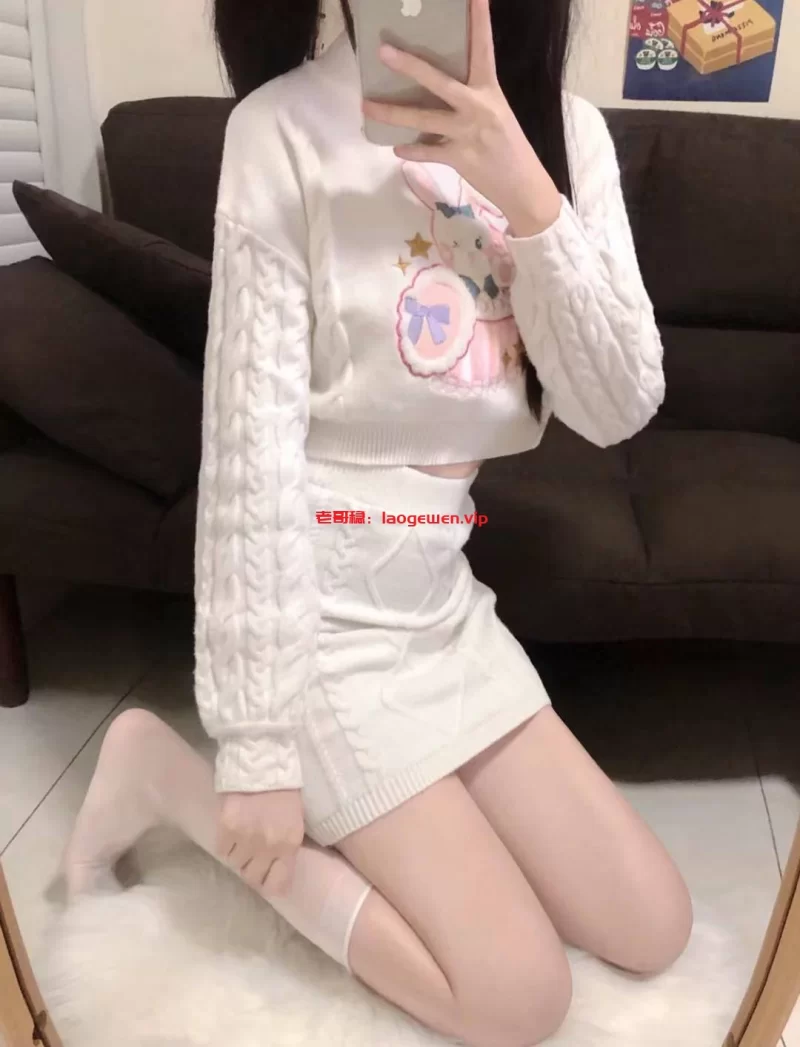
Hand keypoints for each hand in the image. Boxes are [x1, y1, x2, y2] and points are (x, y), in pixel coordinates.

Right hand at [218, 790, 303, 895]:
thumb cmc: (285, 790)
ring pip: (236, 863)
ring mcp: (246, 838)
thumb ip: (287, 846)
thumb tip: (276, 867)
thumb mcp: (296, 821)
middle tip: (252, 857)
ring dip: (238, 855)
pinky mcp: (227, 828)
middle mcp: (268, 846)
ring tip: (242, 839)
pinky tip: (232, 831)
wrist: (265, 763)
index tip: (266, 879)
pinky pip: (222, 850)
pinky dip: (226, 844)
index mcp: (289, 844)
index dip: (269, 884)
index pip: (277, 884)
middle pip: (252, 877)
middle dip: (252, 869)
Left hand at [361, 0, 561, 237]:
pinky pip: (428, 151)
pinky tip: (397, 149)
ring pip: (423, 118)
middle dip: (410, 66)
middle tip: (383, 51)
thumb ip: (471, 99)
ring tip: (366, 106)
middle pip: (439, 81)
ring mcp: (467, 133)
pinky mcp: (459, 158)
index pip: (484, 48)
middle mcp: (478, 107)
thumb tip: (438, 89)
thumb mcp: (496, 113)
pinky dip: (412, 151)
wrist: (524, 186)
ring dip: (392, 112)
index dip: (480, 20)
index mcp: (490, 90)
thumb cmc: (509, 147)